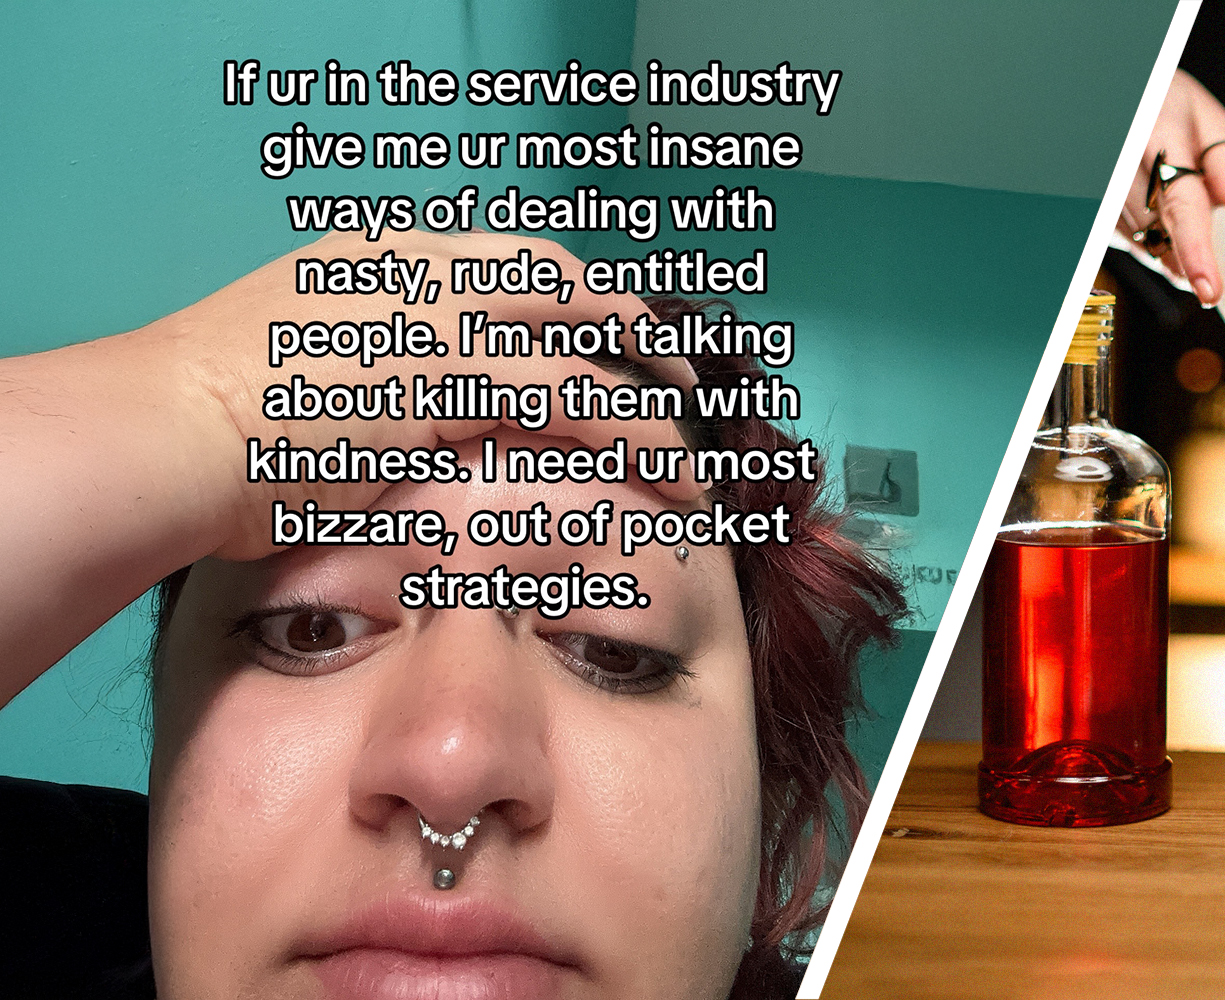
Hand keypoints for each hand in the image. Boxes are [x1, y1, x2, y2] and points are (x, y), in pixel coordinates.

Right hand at [141, 230, 699, 558]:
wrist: (169, 430)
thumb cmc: (204, 423)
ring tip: (691, 454)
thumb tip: (399, 417)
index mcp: (385, 258)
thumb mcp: (295, 367)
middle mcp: (427, 272)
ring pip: (590, 348)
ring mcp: (447, 320)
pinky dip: (639, 442)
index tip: (606, 331)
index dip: (570, 297)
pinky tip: (670, 480)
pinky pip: (582, 406)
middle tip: (674, 372)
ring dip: (654, 402)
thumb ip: (362, 371)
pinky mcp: (462, 381)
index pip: (509, 261)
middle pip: (564, 283)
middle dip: (631, 326)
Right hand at [1120, 71, 1224, 303]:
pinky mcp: (1087, 198)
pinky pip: (1118, 236)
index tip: (1209, 288)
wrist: (1112, 90)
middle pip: (1155, 228)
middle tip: (1208, 275)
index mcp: (1155, 129)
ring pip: (1135, 238)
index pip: (1179, 201)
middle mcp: (1119, 156)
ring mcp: (1098, 180)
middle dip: (1185, 258)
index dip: (1196, 250)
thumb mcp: (1203, 116)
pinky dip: (1144, 242)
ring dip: (1165, 252)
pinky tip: (1157, 227)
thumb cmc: (1161, 99)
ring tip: (1187, 243)